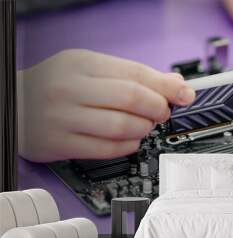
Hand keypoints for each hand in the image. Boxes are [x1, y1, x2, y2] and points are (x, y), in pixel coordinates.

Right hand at [18, 49, 194, 161]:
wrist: (15, 104)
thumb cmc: (58, 85)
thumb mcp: (90, 69)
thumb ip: (131, 75)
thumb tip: (174, 84)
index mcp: (82, 63)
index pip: (136, 73)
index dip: (167, 86)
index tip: (185, 94)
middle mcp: (71, 88)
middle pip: (132, 98)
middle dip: (157, 108)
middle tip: (162, 112)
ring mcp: (63, 117)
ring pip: (122, 126)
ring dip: (144, 129)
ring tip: (144, 126)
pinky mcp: (60, 143)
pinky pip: (106, 149)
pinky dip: (128, 146)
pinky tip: (131, 141)